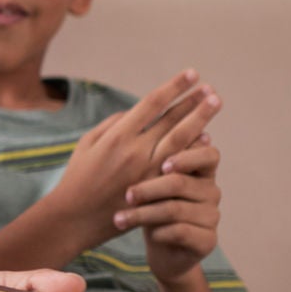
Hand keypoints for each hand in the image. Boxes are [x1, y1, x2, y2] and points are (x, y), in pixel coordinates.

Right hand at [48, 71, 219, 249]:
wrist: (76, 217)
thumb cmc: (77, 178)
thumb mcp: (86, 144)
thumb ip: (112, 124)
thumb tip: (136, 112)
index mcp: (117, 135)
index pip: (152, 103)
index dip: (174, 87)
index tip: (192, 74)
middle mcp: (136, 150)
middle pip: (173, 119)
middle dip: (194, 102)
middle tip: (211, 89)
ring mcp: (148, 170)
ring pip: (182, 139)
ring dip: (200, 120)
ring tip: (215, 104)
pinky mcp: (155, 188)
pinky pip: (181, 165)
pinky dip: (194, 149)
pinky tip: (206, 138)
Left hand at [122, 134, 221, 284]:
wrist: (160, 248)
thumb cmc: (149, 205)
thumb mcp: (148, 177)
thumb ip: (152, 152)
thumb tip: (142, 118)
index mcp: (199, 171)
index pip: (208, 154)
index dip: (188, 156)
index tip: (164, 164)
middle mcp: (210, 191)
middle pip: (181, 182)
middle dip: (149, 188)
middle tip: (127, 195)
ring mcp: (212, 216)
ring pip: (175, 209)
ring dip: (143, 214)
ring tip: (120, 218)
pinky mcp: (207, 240)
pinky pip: (181, 231)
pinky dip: (158, 232)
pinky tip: (146, 234)